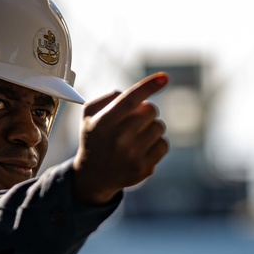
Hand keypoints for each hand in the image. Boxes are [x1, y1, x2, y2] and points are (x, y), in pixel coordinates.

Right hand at [72, 72, 170, 204]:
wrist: (94, 176)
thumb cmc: (95, 139)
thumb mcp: (89, 115)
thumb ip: (108, 97)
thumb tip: (135, 93)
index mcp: (103, 122)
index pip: (130, 100)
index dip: (148, 86)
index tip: (164, 77)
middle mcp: (118, 139)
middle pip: (150, 110)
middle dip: (146, 111)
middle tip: (135, 120)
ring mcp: (132, 156)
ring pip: (159, 127)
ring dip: (151, 127)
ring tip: (137, 136)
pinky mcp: (144, 168)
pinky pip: (164, 144)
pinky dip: (157, 143)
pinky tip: (143, 149)